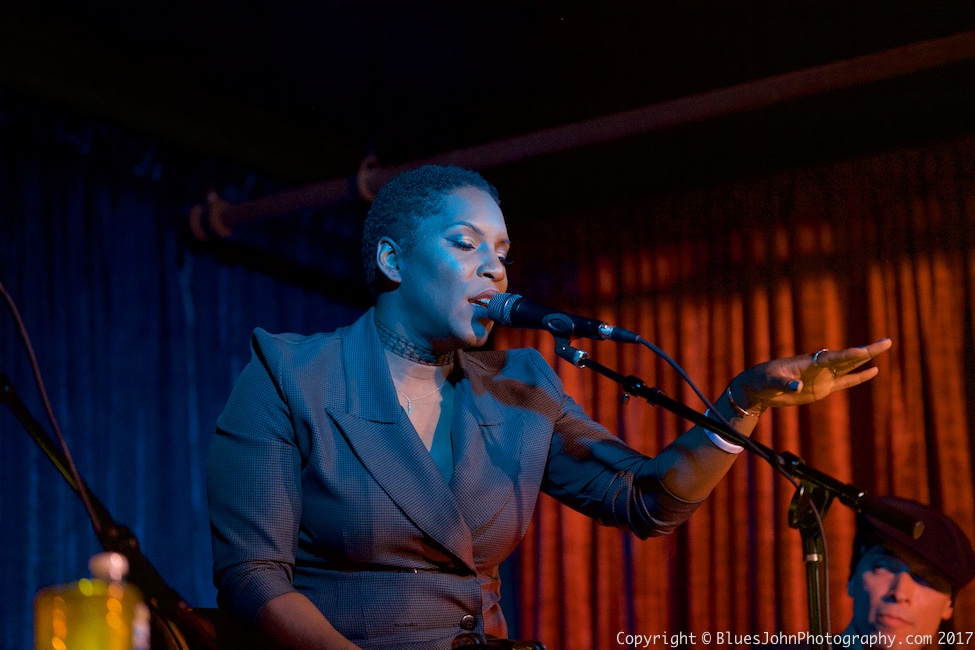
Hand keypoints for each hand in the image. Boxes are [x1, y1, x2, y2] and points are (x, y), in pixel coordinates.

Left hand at [730, 338, 891, 410]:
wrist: (759, 387)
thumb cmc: (763, 380)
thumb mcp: (770, 381)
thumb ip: (784, 383)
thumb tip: (797, 386)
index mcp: (809, 362)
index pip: (834, 358)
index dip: (850, 355)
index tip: (864, 350)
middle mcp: (820, 367)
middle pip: (848, 357)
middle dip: (867, 350)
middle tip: (887, 341)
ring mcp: (823, 376)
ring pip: (850, 366)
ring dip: (866, 359)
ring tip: (883, 347)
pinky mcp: (823, 387)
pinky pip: (846, 381)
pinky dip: (860, 377)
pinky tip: (874, 371)